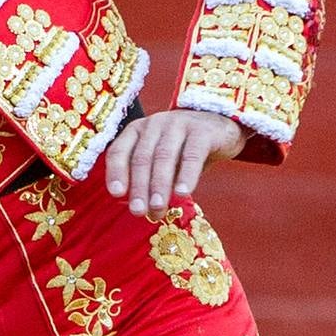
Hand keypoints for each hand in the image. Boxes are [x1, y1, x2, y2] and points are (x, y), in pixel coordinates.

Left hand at [104, 109, 246, 218]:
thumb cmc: (182, 149)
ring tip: (158, 207)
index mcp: (136, 131)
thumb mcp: (161, 160)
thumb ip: (149, 178)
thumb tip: (140, 208)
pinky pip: (192, 155)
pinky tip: (183, 192)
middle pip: (142, 158)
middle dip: (139, 187)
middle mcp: (153, 125)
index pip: (119, 151)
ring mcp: (177, 124)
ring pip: (164, 157)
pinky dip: (186, 175)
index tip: (116, 194)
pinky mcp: (202, 131)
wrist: (219, 126)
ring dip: (159, 185)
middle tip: (139, 211)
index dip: (116, 172)